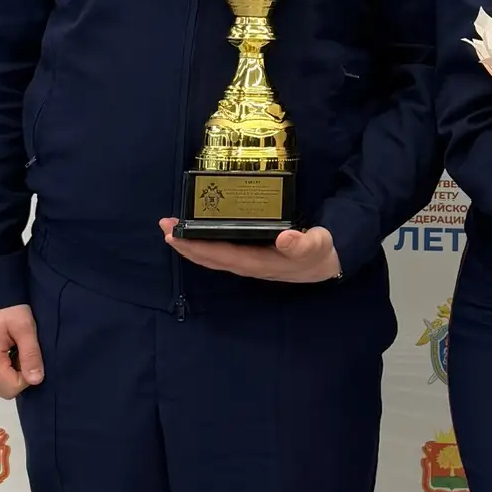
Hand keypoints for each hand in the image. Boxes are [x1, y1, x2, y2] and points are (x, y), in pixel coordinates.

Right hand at [0, 304, 42, 399]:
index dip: (28, 377)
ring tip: (18, 352)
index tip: (31, 356)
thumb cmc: (7, 308)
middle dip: (20, 378)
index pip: (13, 388)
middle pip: (4, 391)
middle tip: (25, 355)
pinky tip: (10, 352)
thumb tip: (36, 381)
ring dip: (12, 375)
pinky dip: (5, 370)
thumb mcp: (24, 328)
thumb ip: (30, 355)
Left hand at [161, 218, 340, 281]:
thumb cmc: (319, 253)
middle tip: (164, 226)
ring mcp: (247, 262)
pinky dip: (203, 243)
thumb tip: (284, 238)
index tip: (176, 235)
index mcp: (259, 262)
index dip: (197, 247)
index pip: (221, 256)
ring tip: (171, 229)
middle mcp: (248, 265)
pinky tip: (194, 233)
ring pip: (212, 256)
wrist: (327, 265)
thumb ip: (304, 243)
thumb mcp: (318, 246)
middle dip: (185, 244)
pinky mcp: (249, 255)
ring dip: (190, 245)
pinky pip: (220, 251)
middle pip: (210, 258)